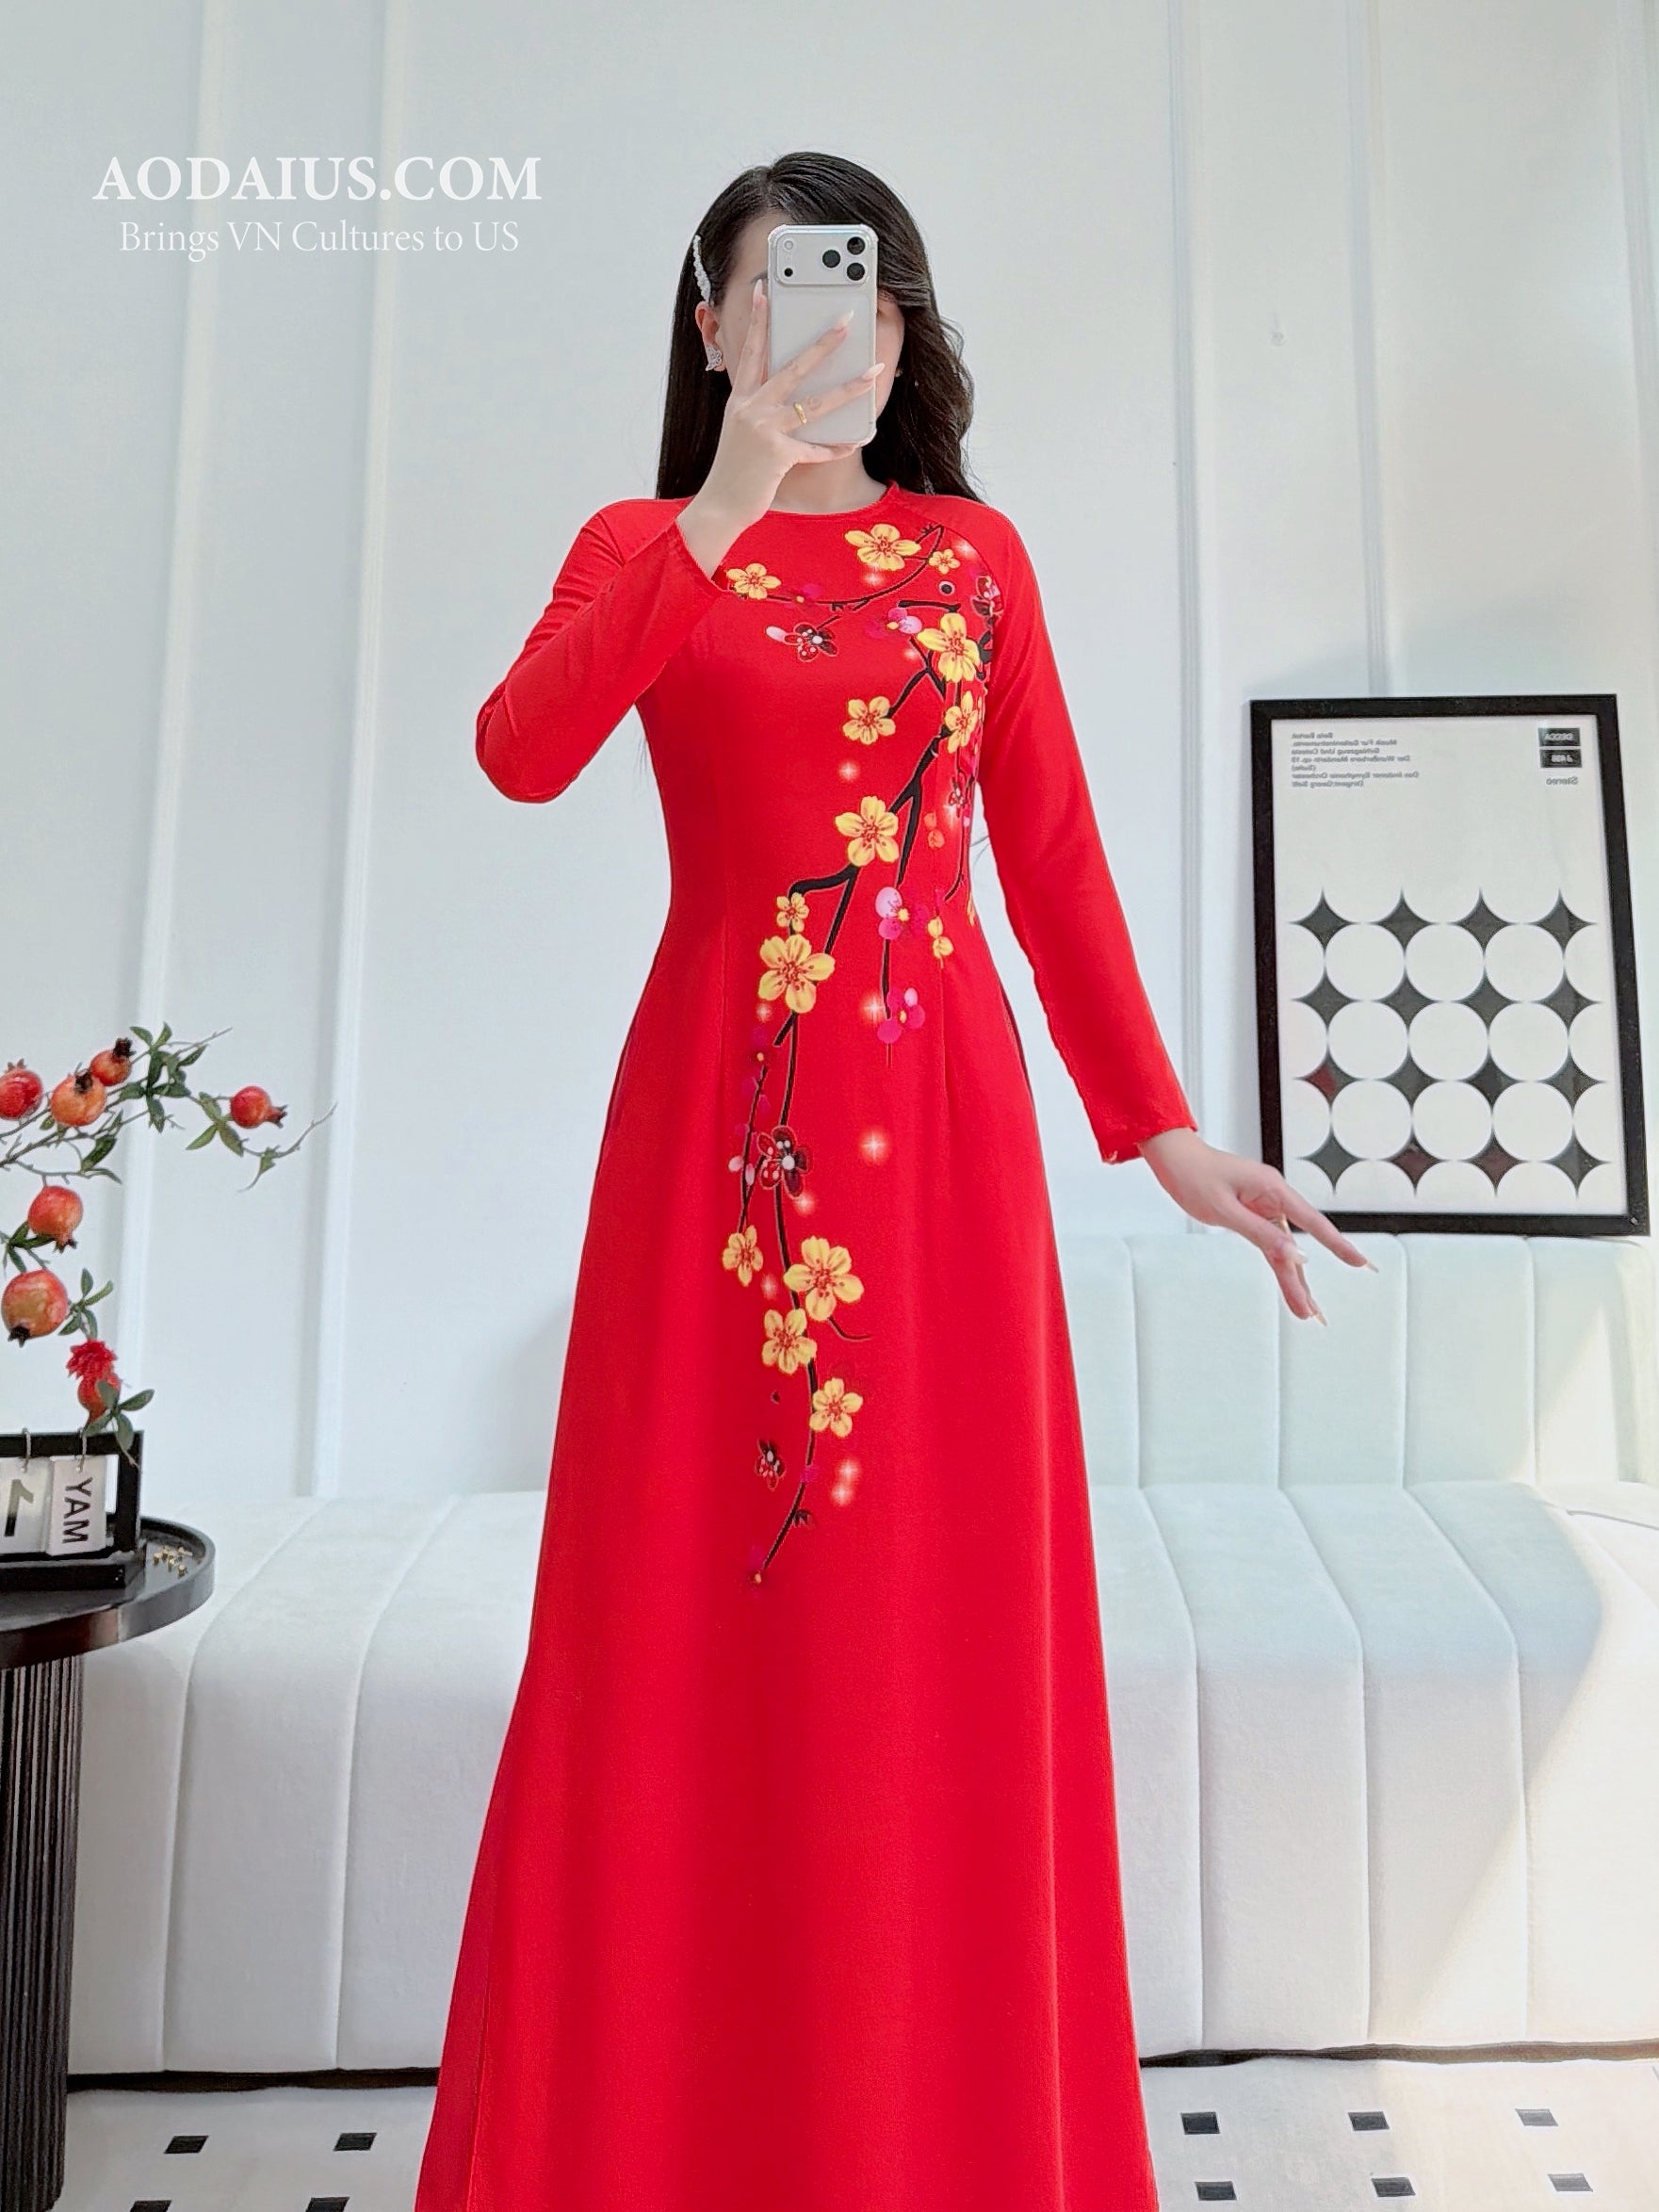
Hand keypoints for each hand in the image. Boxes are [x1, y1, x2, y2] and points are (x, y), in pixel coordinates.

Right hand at [678, 278, 882, 568]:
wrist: (720, 505)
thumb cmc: (735, 470)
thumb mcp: (742, 431)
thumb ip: (763, 410)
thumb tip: (797, 398)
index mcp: (741, 399)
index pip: (752, 351)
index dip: (759, 319)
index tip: (765, 290)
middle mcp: (751, 408)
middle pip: (793, 367)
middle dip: (822, 343)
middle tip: (845, 321)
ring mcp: (763, 430)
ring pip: (813, 403)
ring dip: (847, 388)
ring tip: (872, 373)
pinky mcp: (777, 455)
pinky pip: (815, 449)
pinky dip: (836, 447)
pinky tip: (855, 440)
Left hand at [1135, 1126, 1376, 1322]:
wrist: (1174, 1158)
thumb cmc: (1194, 1175)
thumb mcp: (1224, 1209)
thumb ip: (1259, 1232)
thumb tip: (1293, 1254)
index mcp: (1272, 1189)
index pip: (1313, 1222)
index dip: (1337, 1244)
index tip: (1359, 1262)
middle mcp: (1273, 1198)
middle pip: (1299, 1244)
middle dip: (1307, 1280)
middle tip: (1317, 1312)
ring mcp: (1263, 1207)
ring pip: (1285, 1250)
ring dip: (1293, 1280)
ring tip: (1305, 1311)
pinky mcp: (1253, 1215)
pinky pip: (1271, 1245)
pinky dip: (1279, 1265)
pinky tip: (1290, 1284)